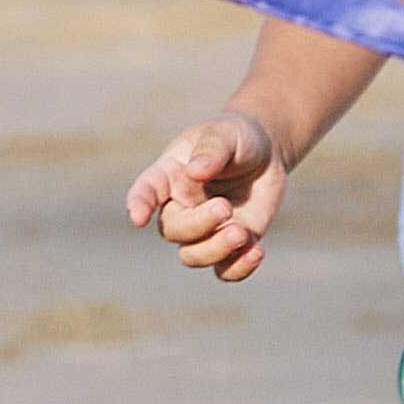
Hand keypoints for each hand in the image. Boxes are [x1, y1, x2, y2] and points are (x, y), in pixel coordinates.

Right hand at [126, 111, 287, 282]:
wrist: (266, 153)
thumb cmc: (236, 138)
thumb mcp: (225, 133)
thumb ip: (211, 150)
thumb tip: (196, 172)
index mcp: (169, 175)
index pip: (146, 191)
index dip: (138, 205)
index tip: (138, 217)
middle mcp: (180, 206)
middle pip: (173, 229)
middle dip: (198, 224)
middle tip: (225, 206)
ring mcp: (204, 229)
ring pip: (193, 256)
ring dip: (215, 250)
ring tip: (243, 233)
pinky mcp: (230, 244)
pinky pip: (225, 270)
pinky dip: (238, 268)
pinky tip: (257, 251)